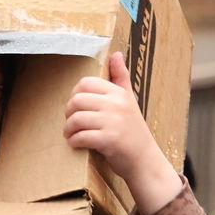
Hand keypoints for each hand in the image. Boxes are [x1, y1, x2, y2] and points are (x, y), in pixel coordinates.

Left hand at [64, 51, 180, 214]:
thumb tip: (115, 54)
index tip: (76, 107)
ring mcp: (114, 122)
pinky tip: (77, 144)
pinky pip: (81, 137)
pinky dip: (74, 142)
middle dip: (68, 113)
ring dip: (68, 129)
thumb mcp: (128, 101)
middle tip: (71, 123)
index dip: (75, 95)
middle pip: (77, 100)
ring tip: (71, 135)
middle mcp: (117, 104)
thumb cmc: (132, 131)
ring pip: (77, 118)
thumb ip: (120, 78)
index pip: (86, 83)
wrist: (145, 160)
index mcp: (119, 93)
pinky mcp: (110, 140)